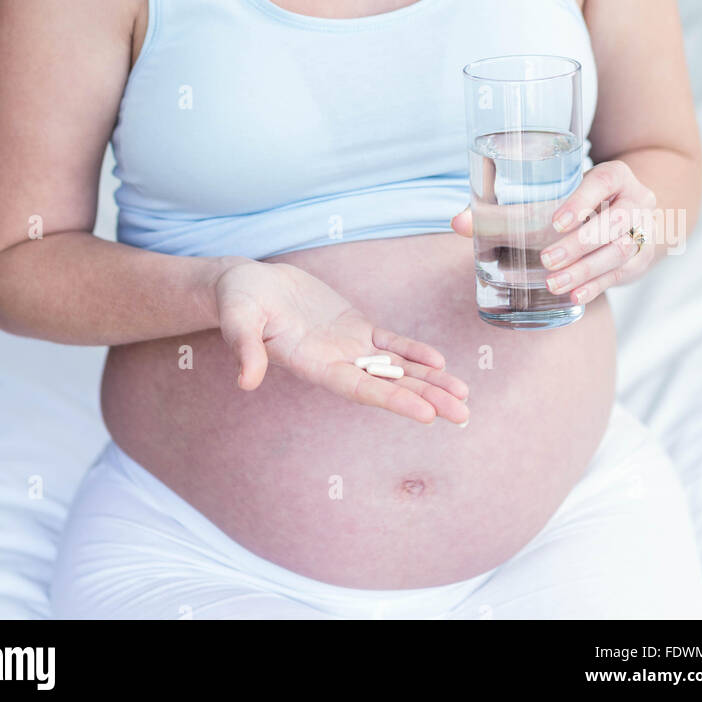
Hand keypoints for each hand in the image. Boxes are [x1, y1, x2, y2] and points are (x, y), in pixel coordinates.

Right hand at [214, 259, 469, 424]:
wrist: (246, 286)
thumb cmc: (238, 301)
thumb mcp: (237, 320)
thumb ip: (245, 348)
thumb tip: (246, 381)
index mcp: (312, 365)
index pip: (359, 389)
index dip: (394, 400)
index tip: (426, 415)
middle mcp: (335, 362)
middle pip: (388, 385)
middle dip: (426, 398)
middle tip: (464, 415)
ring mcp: (347, 346)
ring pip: (396, 367)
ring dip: (429, 380)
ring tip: (463, 396)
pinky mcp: (352, 326)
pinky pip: (389, 342)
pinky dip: (413, 351)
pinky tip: (440, 362)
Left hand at [451, 158, 657, 305]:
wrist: (631, 210)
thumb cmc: (579, 199)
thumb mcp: (557, 190)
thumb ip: (507, 206)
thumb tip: (458, 223)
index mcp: (615, 175)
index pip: (604, 182)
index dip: (582, 201)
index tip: (555, 222)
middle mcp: (636, 200)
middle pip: (614, 222)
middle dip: (579, 244)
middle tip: (546, 260)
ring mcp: (645, 231)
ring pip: (620, 251)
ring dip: (586, 270)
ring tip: (553, 284)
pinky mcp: (642, 259)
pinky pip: (622, 274)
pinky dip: (596, 286)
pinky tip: (573, 297)